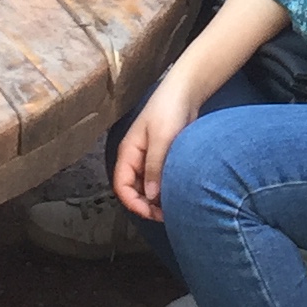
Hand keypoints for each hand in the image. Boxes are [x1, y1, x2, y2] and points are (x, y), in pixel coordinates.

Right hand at [112, 67, 199, 220]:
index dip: (134, 203)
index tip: (152, 213)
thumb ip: (154, 166)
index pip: (121, 186)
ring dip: (156, 199)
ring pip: (146, 187)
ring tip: (173, 207)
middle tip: (166, 215)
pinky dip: (164, 190)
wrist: (185, 92)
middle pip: (133, 190)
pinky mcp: (161, 157)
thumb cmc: (169, 110)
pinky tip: (176, 194)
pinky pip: (158, 180)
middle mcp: (135, 158)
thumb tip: (151, 196)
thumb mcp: (161, 139)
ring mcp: (148, 158)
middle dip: (146, 205)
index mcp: (128, 153)